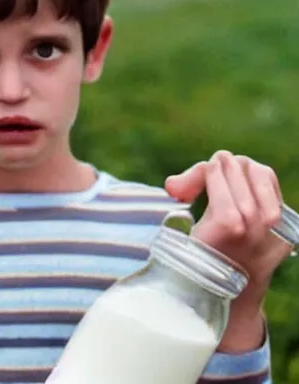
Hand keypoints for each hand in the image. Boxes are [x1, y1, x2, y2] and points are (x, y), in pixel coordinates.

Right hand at [164, 150, 293, 351]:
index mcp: (227, 223)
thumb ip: (185, 199)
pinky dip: (256, 178)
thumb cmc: (202, 257)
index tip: (196, 175)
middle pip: (237, 169)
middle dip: (219, 166)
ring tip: (226, 173)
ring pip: (258, 172)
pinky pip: (273, 186)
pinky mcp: (288, 226)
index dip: (204, 171)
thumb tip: (173, 183)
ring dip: (238, 168)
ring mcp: (276, 224)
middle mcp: (256, 222)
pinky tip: (244, 183)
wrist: (235, 294)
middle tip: (210, 169)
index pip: (217, 174)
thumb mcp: (187, 229)